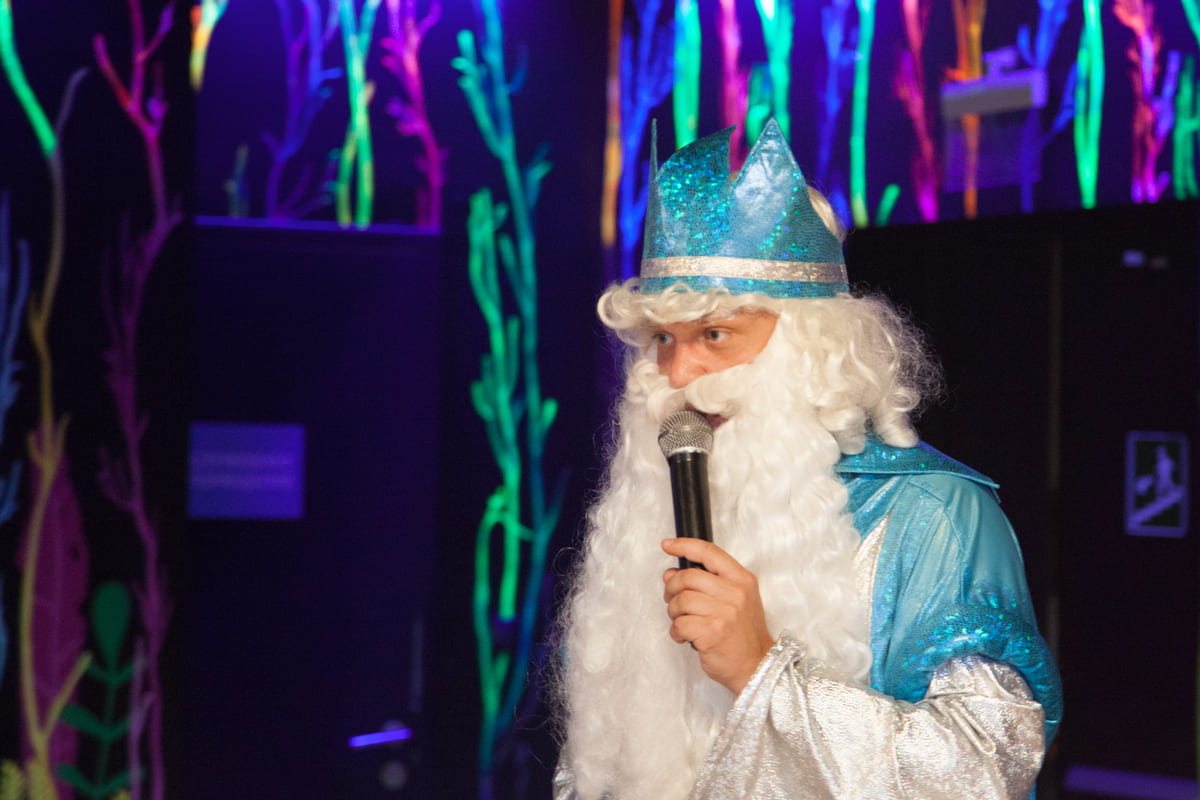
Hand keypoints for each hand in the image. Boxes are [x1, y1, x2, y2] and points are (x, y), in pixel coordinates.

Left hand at [661, 538, 774, 694]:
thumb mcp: (736, 600)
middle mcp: (735, 592)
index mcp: (742, 579)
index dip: (684, 545)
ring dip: (673, 611)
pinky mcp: (710, 631)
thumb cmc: (743, 634)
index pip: (709, 552)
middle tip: (672, 599)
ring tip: (681, 621)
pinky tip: (684, 636)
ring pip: (681, 600)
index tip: (667, 545)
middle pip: (688, 576)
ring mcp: (723, 612)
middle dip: (672, 587)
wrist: (756, 665)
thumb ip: (707, 583)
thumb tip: (671, 573)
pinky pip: (679, 623)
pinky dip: (676, 631)